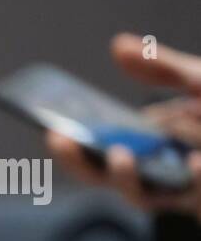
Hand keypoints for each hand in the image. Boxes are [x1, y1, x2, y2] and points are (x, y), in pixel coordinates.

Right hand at [46, 32, 200, 215]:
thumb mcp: (200, 82)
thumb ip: (161, 67)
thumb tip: (118, 46)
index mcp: (152, 142)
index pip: (98, 151)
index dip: (73, 148)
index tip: (54, 131)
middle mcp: (161, 170)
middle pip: (107, 178)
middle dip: (84, 165)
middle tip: (66, 143)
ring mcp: (182, 189)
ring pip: (142, 194)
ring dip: (128, 179)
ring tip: (122, 157)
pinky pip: (192, 192)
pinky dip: (195, 178)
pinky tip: (198, 164)